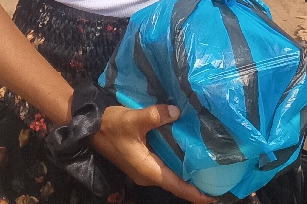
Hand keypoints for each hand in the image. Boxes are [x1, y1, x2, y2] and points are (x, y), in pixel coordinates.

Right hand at [92, 104, 213, 203]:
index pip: (176, 186)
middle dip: (195, 182)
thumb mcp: (133, 119)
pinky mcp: (140, 159)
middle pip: (175, 182)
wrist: (90, 126)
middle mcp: (147, 174)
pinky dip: (175, 159)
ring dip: (186, 170)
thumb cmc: (111, 126)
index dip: (195, 193)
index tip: (213, 197)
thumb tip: (177, 112)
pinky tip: (185, 148)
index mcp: (148, 170)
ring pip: (169, 172)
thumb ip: (156, 116)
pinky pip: (163, 163)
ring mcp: (143, 168)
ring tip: (206, 163)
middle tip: (217, 176)